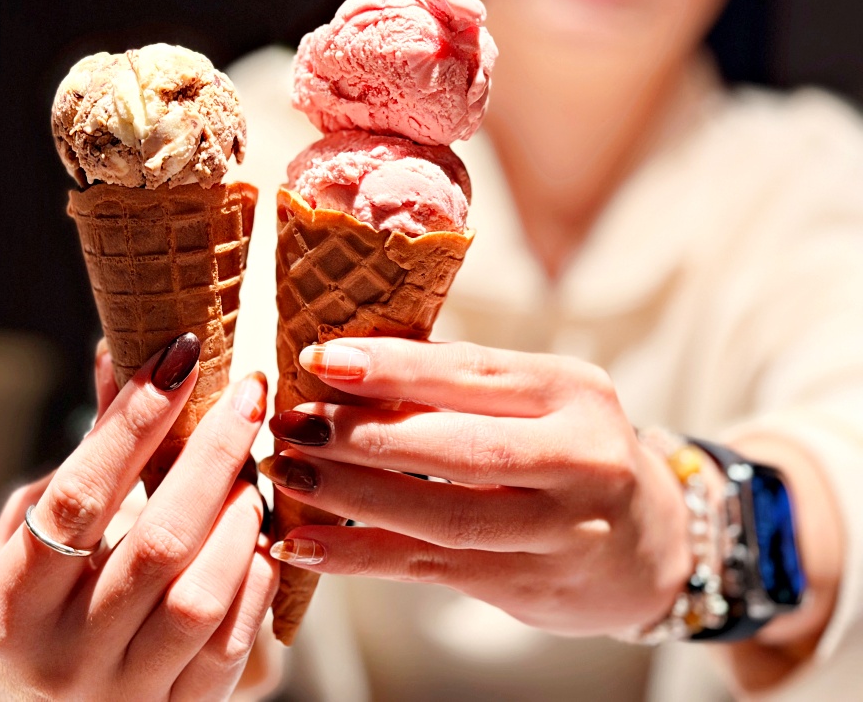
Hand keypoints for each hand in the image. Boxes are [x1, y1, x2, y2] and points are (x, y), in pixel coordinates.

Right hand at [0, 335, 277, 699]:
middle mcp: (60, 657)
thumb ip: (81, 459)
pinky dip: (254, 581)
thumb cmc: (31, 617)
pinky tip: (256, 538)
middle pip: (157, 540)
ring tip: (251, 474)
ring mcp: (120, 696)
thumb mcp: (27, 542)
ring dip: (238, 517)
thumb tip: (117, 352)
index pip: (79, 497)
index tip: (179, 357)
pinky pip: (231, 645)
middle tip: (249, 392)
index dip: (133, 422)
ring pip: (202, 595)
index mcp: (7, 605)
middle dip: (213, 453)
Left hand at [262, 337, 690, 635]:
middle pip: (457, 446)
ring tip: (287, 472)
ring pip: (441, 513)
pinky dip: (359, 556)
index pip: (471, 373)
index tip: (320, 359)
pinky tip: (303, 544)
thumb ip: (463, 382)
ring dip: (351, 495)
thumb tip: (349, 360)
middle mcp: (579, 459)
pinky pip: (428, 568)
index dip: (391, 368)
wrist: (654, 548)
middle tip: (291, 422)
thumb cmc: (573, 451)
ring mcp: (559, 531)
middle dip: (362, 434)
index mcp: (574, 390)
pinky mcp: (527, 584)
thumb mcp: (542, 399)